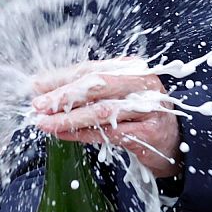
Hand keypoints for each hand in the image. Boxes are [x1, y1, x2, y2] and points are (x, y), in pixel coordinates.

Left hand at [31, 60, 181, 178]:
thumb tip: (43, 86)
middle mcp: (142, 83)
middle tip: (38, 104)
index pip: (90, 68)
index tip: (35, 86)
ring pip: (101, 110)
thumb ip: (86, 90)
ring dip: (69, 118)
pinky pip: (110, 133)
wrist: (176, 143)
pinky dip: (84, 134)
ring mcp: (148, 107)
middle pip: (96, 85)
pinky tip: (64, 135)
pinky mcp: (150, 132)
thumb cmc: (140, 117)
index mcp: (131, 68)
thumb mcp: (116, 97)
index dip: (61, 77)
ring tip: (45, 123)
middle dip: (63, 95)